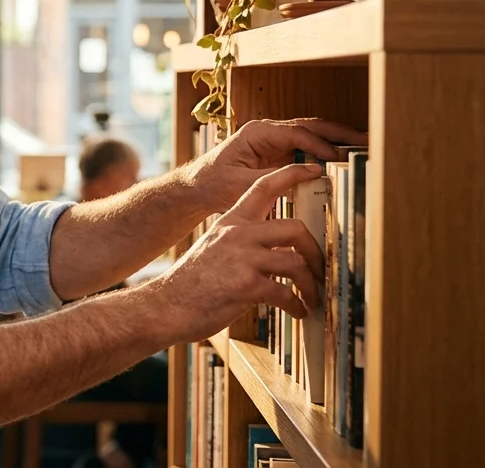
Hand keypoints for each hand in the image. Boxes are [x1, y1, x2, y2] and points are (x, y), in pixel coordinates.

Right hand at [147, 163, 326, 342]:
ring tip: (311, 297)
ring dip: (310, 285)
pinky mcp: (245, 286)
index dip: (291, 175)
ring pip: (296, 263)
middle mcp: (237, 235)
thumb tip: (277, 251)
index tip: (315, 171)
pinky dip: (297, 306)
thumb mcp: (215, 248)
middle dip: (315, 251)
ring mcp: (242, 259)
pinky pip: (286, 294)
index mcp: (231, 222)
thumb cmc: (191, 282)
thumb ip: (244, 242)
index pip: (263, 187)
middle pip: (295, 227)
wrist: (166, 305)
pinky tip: (297, 312)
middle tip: (318, 268)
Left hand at [186, 118, 367, 214]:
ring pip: (313, 134)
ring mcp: (275, 140)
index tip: (337, 157)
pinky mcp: (279, 153)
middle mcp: (268, 131)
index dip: (318, 144)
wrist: (198, 187)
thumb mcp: (242, 184)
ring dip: (338, 139)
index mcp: (257, 132)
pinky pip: (308, 148)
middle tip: (366, 140)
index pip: (296, 133)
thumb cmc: (213, 183)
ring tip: (363, 146)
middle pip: (310, 126)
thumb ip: (275, 178)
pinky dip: (327, 151)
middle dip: (339, 133)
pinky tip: (345, 157)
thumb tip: (308, 174)